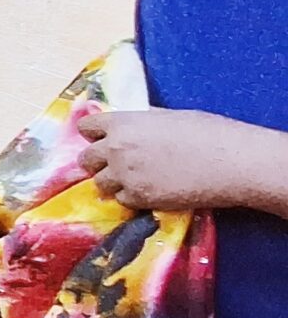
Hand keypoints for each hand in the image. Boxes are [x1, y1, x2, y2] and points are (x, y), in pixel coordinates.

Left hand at [77, 107, 282, 211]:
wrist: (231, 162)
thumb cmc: (209, 132)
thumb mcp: (168, 116)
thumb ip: (141, 121)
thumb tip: (131, 124)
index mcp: (122, 123)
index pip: (86, 127)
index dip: (95, 134)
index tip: (104, 140)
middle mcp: (115, 148)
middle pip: (86, 159)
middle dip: (98, 161)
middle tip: (117, 165)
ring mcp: (124, 175)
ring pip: (99, 183)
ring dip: (113, 182)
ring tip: (135, 180)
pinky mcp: (138, 198)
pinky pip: (121, 200)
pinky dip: (130, 197)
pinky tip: (149, 191)